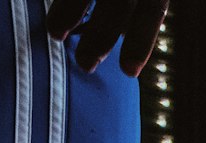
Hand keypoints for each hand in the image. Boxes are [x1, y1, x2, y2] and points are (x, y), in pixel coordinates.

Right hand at [46, 0, 168, 76]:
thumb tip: (111, 40)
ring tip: (55, 36)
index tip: (128, 72)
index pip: (152, 8)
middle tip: (86, 65)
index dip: (141, 41)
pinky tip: (53, 13)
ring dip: (68, 12)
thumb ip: (134, 5)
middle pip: (119, 1)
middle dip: (102, 36)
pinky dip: (63, 2)